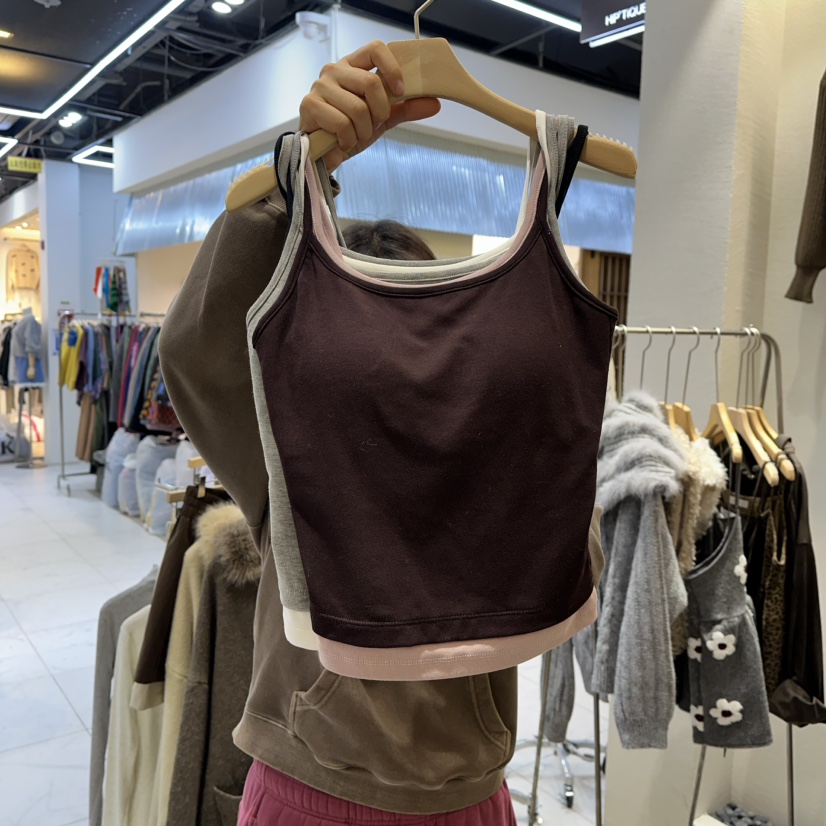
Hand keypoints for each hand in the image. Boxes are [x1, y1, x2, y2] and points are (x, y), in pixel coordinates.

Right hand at [299, 40, 440, 171]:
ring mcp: (320, 87)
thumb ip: (405, 108)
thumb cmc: (349, 129)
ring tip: (356, 135)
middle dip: (380, 111)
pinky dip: (348, 139)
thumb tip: (434, 103)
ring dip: (364, 131)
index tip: (401, 91)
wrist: (324, 154)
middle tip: (374, 123)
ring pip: (358, 108)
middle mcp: (335, 71)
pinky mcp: (310, 105)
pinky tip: (343, 141)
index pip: (375, 49)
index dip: (392, 69)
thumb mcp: (381, 118)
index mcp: (353, 66)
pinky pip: (342, 123)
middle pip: (371, 83)